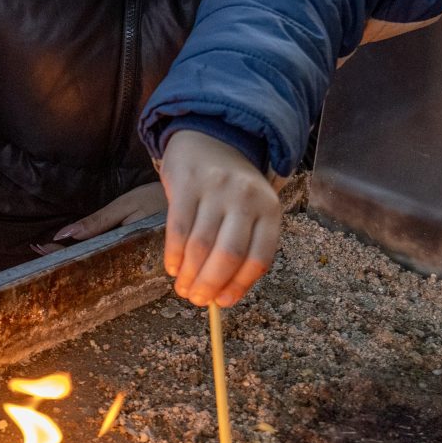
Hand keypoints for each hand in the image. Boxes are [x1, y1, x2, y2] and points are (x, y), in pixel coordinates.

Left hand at [38, 182, 165, 254]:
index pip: (84, 254)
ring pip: (98, 266)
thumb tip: (62, 235)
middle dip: (61, 259)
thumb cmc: (155, 199)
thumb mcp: (124, 206)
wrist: (191, 202)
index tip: (39, 248)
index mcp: (123, 246)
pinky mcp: (139, 261)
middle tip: (37, 251)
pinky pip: (110, 262)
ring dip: (73, 259)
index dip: (60, 253)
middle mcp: (128, 261)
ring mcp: (133, 263)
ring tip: (48, 252)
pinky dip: (91, 256)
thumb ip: (96, 223)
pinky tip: (75, 252)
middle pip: (89, 265)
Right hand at [158, 129, 281, 308]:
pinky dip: (173, 254)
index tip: (222, 302)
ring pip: (201, 244)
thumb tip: (222, 294)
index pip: (259, 258)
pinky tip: (172, 267)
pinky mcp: (187, 182)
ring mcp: (216, 188)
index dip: (240, 286)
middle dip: (210, 284)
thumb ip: (243, 247)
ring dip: (189, 274)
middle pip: (229, 254)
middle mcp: (246, 198)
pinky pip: (178, 228)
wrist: (211, 140)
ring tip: (183, 288)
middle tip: (196, 300)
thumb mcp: (251, 211)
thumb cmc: (231, 189)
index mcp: (270, 210)